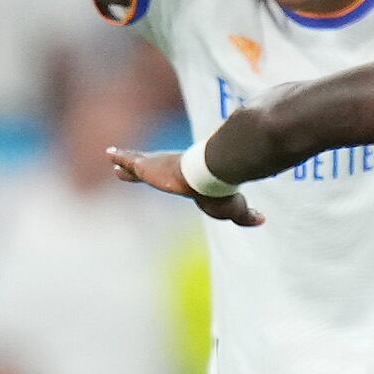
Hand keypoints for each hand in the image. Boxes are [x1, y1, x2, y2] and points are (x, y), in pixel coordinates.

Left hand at [108, 147, 265, 225]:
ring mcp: (160, 167)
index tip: (167, 174)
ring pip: (140, 163)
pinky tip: (110, 155)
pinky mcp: (148, 167)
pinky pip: (131, 161)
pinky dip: (121, 158)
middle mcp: (175, 169)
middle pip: (155, 167)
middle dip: (142, 166)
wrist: (212, 175)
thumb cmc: (223, 192)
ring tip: (113, 159)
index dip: (170, 174)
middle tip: (128, 167)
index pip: (178, 175)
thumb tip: (263, 219)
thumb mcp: (235, 208)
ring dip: (127, 161)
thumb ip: (246, 215)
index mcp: (191, 177)